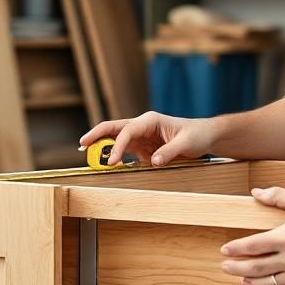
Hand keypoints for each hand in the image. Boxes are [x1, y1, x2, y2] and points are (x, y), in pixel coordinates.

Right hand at [79, 111, 217, 165]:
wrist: (203, 136)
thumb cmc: (196, 135)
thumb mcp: (186, 144)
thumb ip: (168, 152)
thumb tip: (152, 162)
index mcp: (150, 120)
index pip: (127, 131)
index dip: (117, 145)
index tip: (111, 161)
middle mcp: (142, 126)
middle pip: (113, 128)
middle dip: (96, 135)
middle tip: (81, 144)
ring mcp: (140, 137)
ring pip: (115, 138)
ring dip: (100, 145)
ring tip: (85, 154)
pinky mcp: (142, 148)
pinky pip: (124, 151)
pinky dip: (112, 156)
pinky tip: (105, 165)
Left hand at [219, 187, 284, 284]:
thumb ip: (277, 196)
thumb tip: (255, 192)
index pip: (253, 245)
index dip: (236, 248)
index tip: (225, 250)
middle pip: (255, 267)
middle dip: (235, 267)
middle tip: (225, 266)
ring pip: (267, 283)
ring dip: (249, 282)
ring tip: (241, 278)